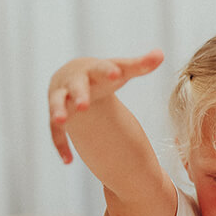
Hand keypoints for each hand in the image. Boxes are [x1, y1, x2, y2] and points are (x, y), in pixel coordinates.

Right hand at [48, 50, 163, 163]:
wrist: (72, 74)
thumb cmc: (104, 72)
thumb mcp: (121, 68)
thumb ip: (140, 64)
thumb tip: (161, 54)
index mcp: (92, 68)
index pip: (101, 68)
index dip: (108, 70)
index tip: (117, 73)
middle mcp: (74, 81)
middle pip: (76, 87)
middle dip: (79, 95)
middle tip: (84, 105)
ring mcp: (61, 98)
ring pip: (56, 104)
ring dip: (58, 112)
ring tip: (62, 121)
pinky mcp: (56, 115)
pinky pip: (54, 131)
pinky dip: (60, 144)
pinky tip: (68, 160)